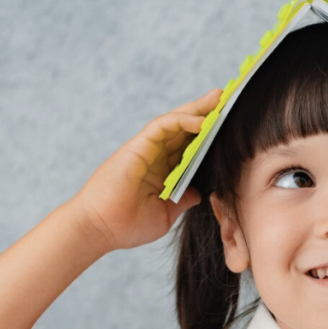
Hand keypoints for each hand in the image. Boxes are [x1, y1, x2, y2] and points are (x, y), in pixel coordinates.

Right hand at [70, 87, 221, 251]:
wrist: (99, 230)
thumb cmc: (126, 226)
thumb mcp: (166, 213)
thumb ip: (182, 200)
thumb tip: (199, 193)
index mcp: (161, 171)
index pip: (188, 147)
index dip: (206, 136)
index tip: (228, 127)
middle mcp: (154, 156)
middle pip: (183, 129)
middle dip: (205, 113)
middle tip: (226, 99)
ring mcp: (145, 149)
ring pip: (175, 121)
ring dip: (197, 109)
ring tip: (219, 99)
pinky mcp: (138, 146)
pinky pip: (162, 126)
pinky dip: (182, 120)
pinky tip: (202, 120)